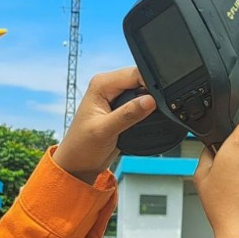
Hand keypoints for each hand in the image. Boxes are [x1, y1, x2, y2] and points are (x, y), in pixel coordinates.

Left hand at [53, 67, 157, 182]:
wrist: (79, 163)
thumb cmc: (82, 147)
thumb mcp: (105, 130)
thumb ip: (128, 114)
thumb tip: (150, 100)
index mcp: (101, 84)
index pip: (134, 74)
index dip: (150, 84)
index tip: (159, 100)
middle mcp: (109, 87)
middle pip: (142, 80)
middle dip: (152, 94)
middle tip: (157, 111)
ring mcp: (117, 98)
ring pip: (144, 91)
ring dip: (151, 103)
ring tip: (150, 118)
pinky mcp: (123, 109)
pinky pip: (142, 103)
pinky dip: (148, 110)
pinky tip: (147, 120)